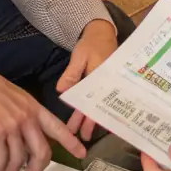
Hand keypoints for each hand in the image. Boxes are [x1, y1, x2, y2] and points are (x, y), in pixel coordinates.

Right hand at [0, 53, 85, 170]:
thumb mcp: (12, 96)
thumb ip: (21, 114)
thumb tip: (21, 136)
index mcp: (33, 107)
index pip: (57, 127)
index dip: (70, 142)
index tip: (82, 154)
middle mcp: (26, 118)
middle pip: (41, 153)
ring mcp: (11, 126)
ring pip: (19, 161)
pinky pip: (0, 160)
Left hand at [56, 18, 117, 141]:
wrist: (103, 33)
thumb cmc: (92, 44)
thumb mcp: (80, 56)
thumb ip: (72, 74)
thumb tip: (63, 91)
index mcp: (102, 80)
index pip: (94, 102)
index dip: (86, 117)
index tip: (79, 130)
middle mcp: (107, 85)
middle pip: (98, 108)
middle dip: (89, 123)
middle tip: (82, 138)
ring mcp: (108, 85)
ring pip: (100, 106)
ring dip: (92, 119)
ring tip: (83, 133)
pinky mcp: (105, 84)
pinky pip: (101, 100)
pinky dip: (96, 110)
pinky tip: (90, 119)